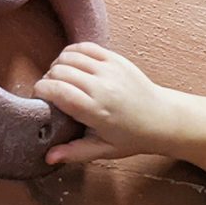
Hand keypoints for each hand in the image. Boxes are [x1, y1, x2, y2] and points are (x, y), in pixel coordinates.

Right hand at [36, 44, 176, 164]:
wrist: (164, 119)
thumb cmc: (134, 137)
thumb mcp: (105, 149)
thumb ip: (75, 152)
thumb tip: (49, 157)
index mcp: (96, 110)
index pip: (56, 90)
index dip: (41, 91)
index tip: (41, 99)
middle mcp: (102, 86)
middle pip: (59, 71)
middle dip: (48, 79)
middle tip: (52, 92)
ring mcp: (109, 69)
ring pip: (68, 56)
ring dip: (58, 65)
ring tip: (61, 80)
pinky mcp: (115, 59)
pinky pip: (84, 47)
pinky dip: (72, 53)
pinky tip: (72, 65)